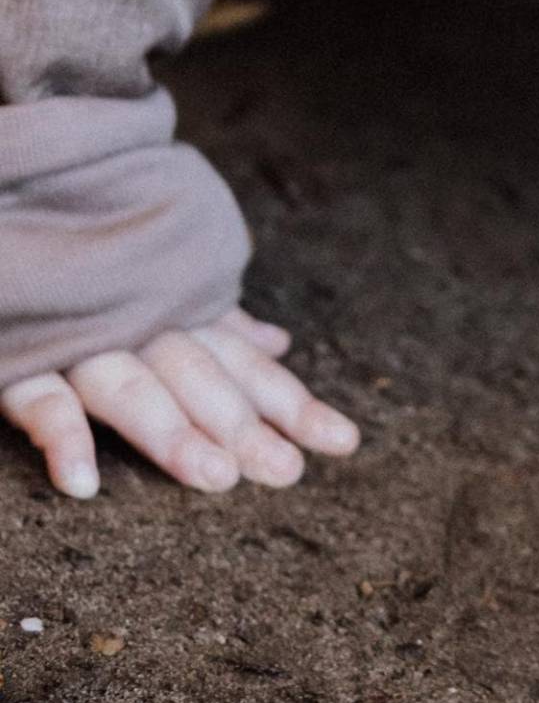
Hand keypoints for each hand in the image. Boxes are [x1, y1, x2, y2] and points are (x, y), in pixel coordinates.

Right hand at [1, 307, 359, 498]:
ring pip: (132, 387)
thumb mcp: (164, 295)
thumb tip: (277, 345)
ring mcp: (81, 340)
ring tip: (215, 477)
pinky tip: (84, 483)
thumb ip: (218, 325)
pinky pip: (40, 398)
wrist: (22, 218)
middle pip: (199, 378)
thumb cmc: (101, 272)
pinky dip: (63, 437)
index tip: (343, 441)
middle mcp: (140, 324)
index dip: (292, 402)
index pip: (245, 365)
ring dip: (172, 430)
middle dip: (243, 424)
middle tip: (285, 470)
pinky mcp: (22, 357)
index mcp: (179, 314)